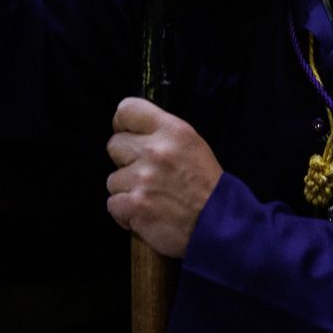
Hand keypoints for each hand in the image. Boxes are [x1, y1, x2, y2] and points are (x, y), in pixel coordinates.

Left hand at [104, 97, 223, 256]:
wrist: (219, 223)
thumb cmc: (206, 185)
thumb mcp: (192, 146)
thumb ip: (163, 135)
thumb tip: (133, 132)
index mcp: (172, 131)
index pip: (127, 109)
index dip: (123, 124)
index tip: (128, 135)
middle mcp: (155, 150)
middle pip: (114, 145)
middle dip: (126, 161)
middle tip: (146, 174)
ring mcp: (143, 179)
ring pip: (113, 179)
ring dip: (127, 190)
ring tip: (151, 197)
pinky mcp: (135, 205)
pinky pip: (113, 204)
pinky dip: (125, 213)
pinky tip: (145, 213)